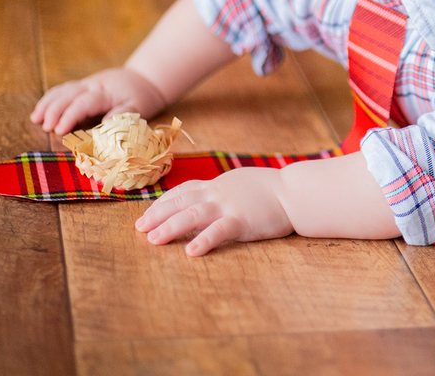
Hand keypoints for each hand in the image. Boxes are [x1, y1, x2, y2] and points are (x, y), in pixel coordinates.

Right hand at [31, 67, 166, 134]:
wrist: (145, 78)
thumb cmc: (142, 97)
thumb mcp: (139, 107)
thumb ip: (123, 114)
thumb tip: (105, 124)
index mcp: (105, 92)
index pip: (83, 103)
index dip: (69, 116)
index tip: (59, 130)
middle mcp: (92, 85)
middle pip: (68, 95)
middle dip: (54, 110)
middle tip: (45, 127)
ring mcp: (86, 84)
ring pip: (62, 90)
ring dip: (47, 103)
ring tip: (35, 118)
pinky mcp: (83, 85)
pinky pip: (63, 89)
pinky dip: (50, 98)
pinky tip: (40, 110)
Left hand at [135, 168, 294, 256]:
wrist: (295, 191)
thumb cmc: (271, 189)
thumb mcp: (241, 182)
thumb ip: (223, 189)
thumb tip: (206, 197)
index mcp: (218, 185)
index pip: (183, 191)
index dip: (162, 202)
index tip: (146, 214)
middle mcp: (218, 193)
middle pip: (181, 202)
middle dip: (157, 215)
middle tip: (139, 229)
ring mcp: (229, 206)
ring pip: (193, 215)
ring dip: (171, 227)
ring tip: (154, 240)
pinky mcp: (243, 221)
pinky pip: (219, 231)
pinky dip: (204, 240)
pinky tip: (192, 252)